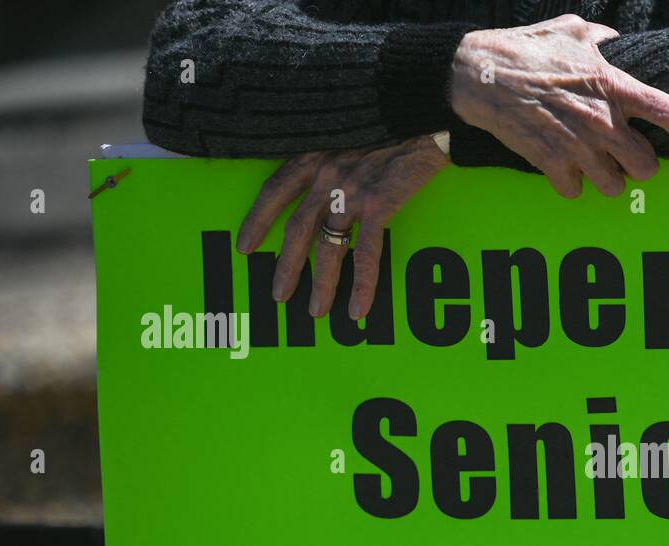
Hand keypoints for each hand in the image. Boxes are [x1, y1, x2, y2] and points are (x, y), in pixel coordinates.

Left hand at [237, 135, 449, 319]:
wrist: (423, 111)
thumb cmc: (389, 119)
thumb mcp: (346, 130)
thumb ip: (331, 154)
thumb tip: (324, 180)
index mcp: (314, 155)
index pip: (274, 192)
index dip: (257, 222)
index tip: (244, 247)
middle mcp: (326, 175)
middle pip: (297, 229)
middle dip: (286, 266)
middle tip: (278, 295)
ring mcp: (351, 191)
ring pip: (328, 248)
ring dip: (321, 284)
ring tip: (315, 312)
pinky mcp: (380, 205)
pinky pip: (366, 254)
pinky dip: (362, 284)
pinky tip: (358, 308)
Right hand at [449, 14, 668, 198]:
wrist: (479, 74)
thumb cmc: (525, 48)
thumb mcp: (571, 30)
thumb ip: (602, 40)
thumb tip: (616, 42)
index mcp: (613, 85)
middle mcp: (601, 121)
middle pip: (646, 167)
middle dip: (639, 165)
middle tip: (625, 155)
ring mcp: (577, 147)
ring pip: (614, 186)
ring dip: (607, 178)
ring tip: (591, 161)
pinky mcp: (550, 164)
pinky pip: (576, 191)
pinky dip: (571, 183)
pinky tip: (562, 166)